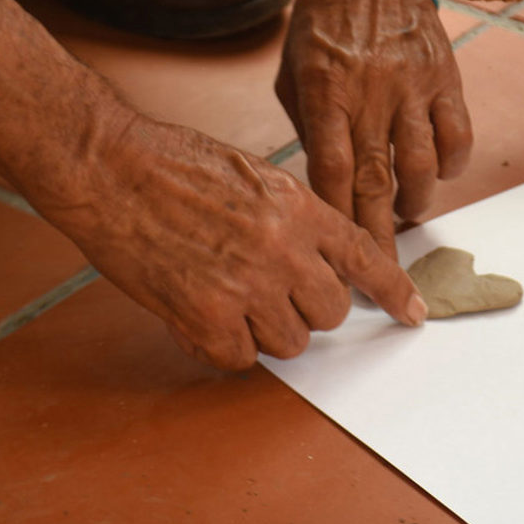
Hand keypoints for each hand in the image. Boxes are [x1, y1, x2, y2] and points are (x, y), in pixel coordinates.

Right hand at [40, 116, 427, 370]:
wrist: (110, 168)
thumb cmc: (176, 165)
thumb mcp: (258, 177)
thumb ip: (296, 221)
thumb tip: (318, 264)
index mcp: (301, 209)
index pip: (366, 258)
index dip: (394, 291)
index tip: (413, 312)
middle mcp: (285, 250)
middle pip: (331, 312)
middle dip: (309, 308)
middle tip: (273, 289)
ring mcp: (247, 287)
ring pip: (291, 341)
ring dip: (267, 329)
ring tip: (230, 294)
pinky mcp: (206, 317)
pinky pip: (240, 358)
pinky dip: (224, 345)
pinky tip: (202, 313)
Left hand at [276, 0, 471, 258]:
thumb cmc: (324, 27)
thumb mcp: (294, 74)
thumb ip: (308, 130)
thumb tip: (326, 189)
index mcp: (325, 92)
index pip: (333, 171)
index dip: (339, 222)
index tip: (339, 259)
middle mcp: (371, 93)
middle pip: (376, 180)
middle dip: (378, 237)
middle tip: (382, 278)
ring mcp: (413, 88)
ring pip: (420, 166)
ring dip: (412, 203)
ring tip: (402, 214)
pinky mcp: (446, 82)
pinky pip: (457, 139)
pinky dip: (448, 167)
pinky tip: (434, 174)